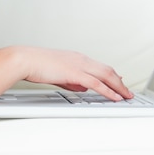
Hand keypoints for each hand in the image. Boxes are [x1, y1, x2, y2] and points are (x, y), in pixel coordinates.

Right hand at [14, 46, 132, 100]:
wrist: (25, 60)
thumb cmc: (36, 65)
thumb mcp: (57, 73)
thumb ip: (71, 80)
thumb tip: (81, 88)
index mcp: (76, 57)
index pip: (99, 66)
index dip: (111, 75)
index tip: (119, 82)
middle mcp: (80, 59)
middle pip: (107, 70)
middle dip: (119, 82)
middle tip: (127, 91)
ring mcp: (79, 65)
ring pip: (106, 75)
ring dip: (118, 87)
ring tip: (126, 96)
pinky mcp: (75, 73)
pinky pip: (96, 83)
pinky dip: (108, 91)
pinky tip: (114, 97)